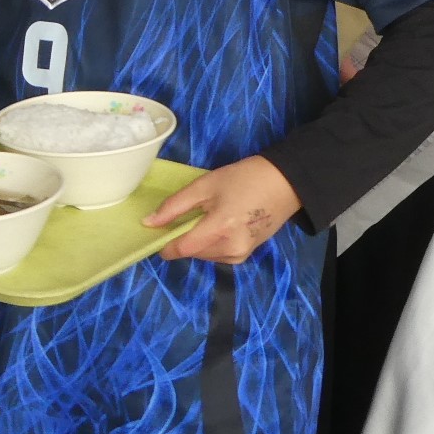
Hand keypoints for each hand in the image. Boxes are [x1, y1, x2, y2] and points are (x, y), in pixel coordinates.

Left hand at [143, 156, 300, 265]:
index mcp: (220, 229)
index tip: (156, 231)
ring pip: (203, 255)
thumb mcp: (205, 185)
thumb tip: (148, 223)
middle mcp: (231, 249)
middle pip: (192, 252)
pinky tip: (217, 225)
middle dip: (182, 238)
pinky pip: (217, 255)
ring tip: (206, 216)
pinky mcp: (246, 255)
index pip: (182, 248)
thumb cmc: (243, 179)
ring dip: (196, 241)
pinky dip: (210, 244)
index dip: (164, 243)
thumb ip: (174, 206)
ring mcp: (240, 255)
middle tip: (187, 214)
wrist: (285, 183)